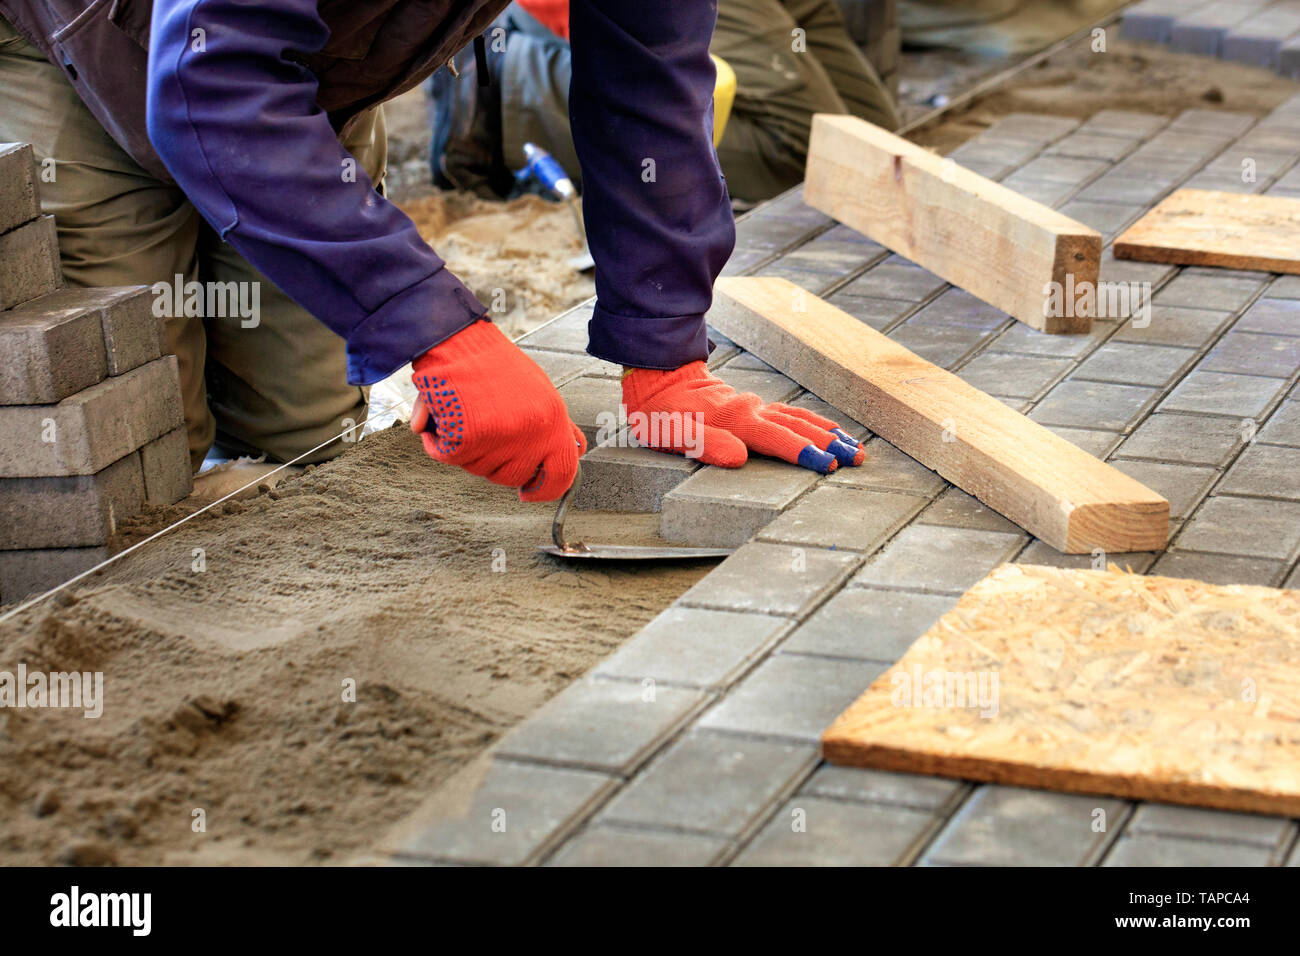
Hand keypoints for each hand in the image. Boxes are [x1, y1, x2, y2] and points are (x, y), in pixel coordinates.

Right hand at [410, 319, 584, 500]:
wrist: (456, 337)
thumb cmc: (493, 361)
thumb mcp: (540, 390)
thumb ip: (557, 425)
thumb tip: (575, 451)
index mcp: (552, 419)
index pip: (562, 472)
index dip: (547, 490)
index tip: (531, 494)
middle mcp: (531, 432)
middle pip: (513, 476)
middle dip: (495, 464)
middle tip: (482, 433)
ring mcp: (500, 438)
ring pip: (478, 470)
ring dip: (466, 450)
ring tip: (464, 412)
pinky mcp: (466, 438)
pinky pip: (448, 456)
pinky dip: (437, 442)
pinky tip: (441, 416)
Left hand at [621, 361, 863, 473]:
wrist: (656, 374)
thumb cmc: (661, 411)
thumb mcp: (673, 433)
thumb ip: (707, 444)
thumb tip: (740, 457)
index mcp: (736, 421)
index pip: (778, 440)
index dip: (805, 454)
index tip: (830, 465)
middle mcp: (752, 411)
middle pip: (798, 428)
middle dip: (829, 444)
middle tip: (857, 458)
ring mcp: (754, 406)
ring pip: (799, 418)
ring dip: (827, 433)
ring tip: (854, 446)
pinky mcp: (751, 406)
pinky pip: (790, 413)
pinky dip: (812, 421)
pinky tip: (825, 428)